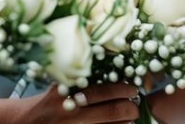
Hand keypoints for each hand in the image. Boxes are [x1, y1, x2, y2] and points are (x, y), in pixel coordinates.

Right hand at [0, 83, 142, 122]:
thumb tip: (116, 67)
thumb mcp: (61, 86)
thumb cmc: (48, 102)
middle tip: (136, 105)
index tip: (134, 89)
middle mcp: (71, 113)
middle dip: (131, 108)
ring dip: (125, 123)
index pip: (105, 91)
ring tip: (130, 118)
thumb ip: (82, 80)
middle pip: (113, 111)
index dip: (124, 89)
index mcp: (69, 94)